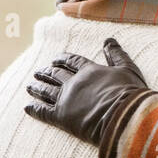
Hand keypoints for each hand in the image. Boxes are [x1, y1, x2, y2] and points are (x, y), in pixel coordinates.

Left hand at [24, 38, 149, 147]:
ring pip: (47, 91)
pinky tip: (27, 107)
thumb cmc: (130, 94)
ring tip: (29, 86)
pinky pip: (44, 111)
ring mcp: (66, 99)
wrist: (123, 116)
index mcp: (89, 71)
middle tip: (38, 71)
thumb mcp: (128, 69)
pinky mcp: (61, 117)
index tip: (55, 60)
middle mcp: (74, 82)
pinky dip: (35, 109)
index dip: (63, 60)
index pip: (72, 61)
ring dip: (37, 88)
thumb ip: (117, 55)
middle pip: (56, 75)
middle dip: (46, 73)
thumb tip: (109, 40)